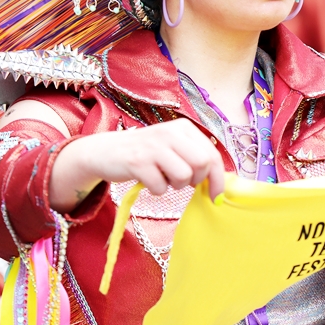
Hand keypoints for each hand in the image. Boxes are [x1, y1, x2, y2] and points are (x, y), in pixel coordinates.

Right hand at [52, 118, 225, 209]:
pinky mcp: (138, 162)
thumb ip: (194, 158)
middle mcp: (170, 133)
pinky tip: (147, 179)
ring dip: (175, 186)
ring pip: (183, 176)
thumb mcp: (172, 147)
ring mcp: (153, 147)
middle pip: (202, 164)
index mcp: (183, 128)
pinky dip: (156, 190)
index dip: (218, 179)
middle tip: (182, 181)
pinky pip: (160, 187)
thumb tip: (218, 183)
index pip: (212, 154)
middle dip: (196, 180)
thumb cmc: (146, 153)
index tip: (216, 196)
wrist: (106, 151)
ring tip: (162, 177)